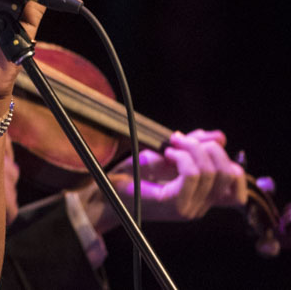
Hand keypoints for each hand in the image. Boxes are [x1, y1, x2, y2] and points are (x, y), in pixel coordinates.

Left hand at [81, 129, 247, 232]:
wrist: (107, 194)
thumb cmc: (133, 175)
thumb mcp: (167, 155)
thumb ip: (193, 147)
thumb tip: (221, 137)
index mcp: (204, 196)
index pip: (237, 184)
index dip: (227, 159)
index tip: (200, 142)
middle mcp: (202, 205)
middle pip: (229, 173)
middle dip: (207, 148)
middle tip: (180, 140)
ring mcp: (191, 207)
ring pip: (211, 172)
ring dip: (192, 150)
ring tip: (171, 146)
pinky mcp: (176, 204)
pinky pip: (193, 175)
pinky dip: (182, 158)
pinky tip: (167, 154)